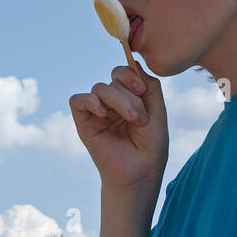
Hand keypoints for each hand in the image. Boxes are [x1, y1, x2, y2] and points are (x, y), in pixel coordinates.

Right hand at [68, 64, 168, 190]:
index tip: (142, 91)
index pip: (124, 72)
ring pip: (99, 88)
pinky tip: (103, 113)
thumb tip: (135, 64)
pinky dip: (91, 101)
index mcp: (128, 98)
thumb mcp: (158, 111)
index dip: (131, 75)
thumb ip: (150, 86)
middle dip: (129, 93)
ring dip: (119, 100)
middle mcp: (112, 102)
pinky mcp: (83, 123)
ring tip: (132, 120)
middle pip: (113, 78)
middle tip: (139, 116)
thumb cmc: (150, 146)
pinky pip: (78, 100)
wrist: (140, 173)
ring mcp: (97, 111)